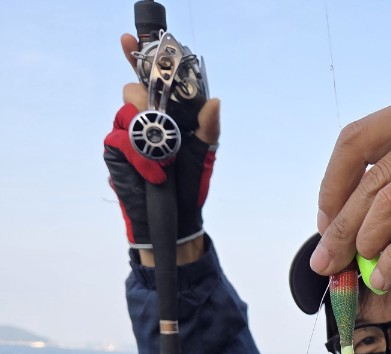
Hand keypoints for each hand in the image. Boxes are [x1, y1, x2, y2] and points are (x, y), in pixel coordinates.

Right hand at [104, 34, 219, 257]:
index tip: (129, 41)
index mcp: (168, 114)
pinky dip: (140, 156)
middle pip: (134, 89)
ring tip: (164, 159)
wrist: (176, 218)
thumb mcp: (206, 154)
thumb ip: (210, 127)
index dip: (138, 58)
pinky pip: (121, 139)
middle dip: (147, 100)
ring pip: (125, 111)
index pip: (150, 79)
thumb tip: (215, 101)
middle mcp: (146, 119)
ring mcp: (128, 134)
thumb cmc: (192, 185)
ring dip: (146, 131)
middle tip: (160, 120)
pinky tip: (155, 173)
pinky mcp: (116, 151)